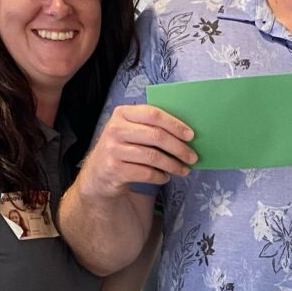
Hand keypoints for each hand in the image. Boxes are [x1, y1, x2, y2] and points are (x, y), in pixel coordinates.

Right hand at [80, 104, 196, 197]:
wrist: (98, 173)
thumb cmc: (123, 148)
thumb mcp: (130, 130)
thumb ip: (150, 126)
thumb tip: (185, 133)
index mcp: (122, 113)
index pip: (153, 114)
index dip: (175, 124)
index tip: (191, 135)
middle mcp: (115, 129)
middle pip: (156, 136)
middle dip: (179, 148)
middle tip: (193, 157)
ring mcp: (113, 150)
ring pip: (153, 157)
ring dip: (173, 165)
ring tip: (184, 170)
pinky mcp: (114, 169)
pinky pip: (146, 173)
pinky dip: (160, 177)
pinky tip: (165, 177)